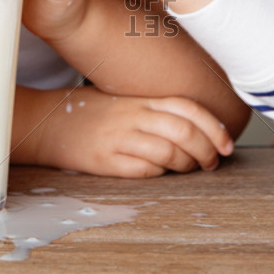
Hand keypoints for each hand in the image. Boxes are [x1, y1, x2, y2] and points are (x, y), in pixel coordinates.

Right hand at [33, 91, 232, 176]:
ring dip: (187, 166)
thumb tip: (197, 127)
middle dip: (207, 150)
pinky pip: (144, 170)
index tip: (227, 144)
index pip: (188, 108)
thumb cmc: (90, 114)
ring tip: (190, 170)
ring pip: (168, 152)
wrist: (46, 123)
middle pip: (184, 131)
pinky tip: (162, 174)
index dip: (214, 127)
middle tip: (212, 162)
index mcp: (140, 99)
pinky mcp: (105, 161)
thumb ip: (155, 108)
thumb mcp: (124, 100)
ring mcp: (118, 138)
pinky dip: (161, 174)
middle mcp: (132, 116)